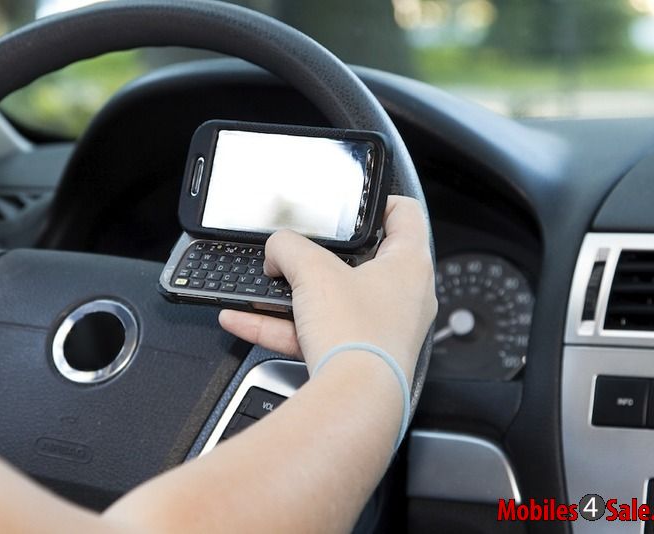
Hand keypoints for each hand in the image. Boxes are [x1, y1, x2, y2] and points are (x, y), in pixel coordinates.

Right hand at [219, 196, 436, 378]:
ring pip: (330, 301)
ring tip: (260, 284)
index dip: (379, 201)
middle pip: (360, 261)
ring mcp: (379, 330)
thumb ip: (289, 248)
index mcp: (409, 265)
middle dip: (319, 257)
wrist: (352, 400)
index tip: (350, 203)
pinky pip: (313, 333)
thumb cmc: (357, 335)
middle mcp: (402, 298)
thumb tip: (276, 250)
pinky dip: (280, 326)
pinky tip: (243, 319)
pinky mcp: (356, 357)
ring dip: (291, 294)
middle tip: (295, 249)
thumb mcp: (313, 271)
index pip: (405, 215)